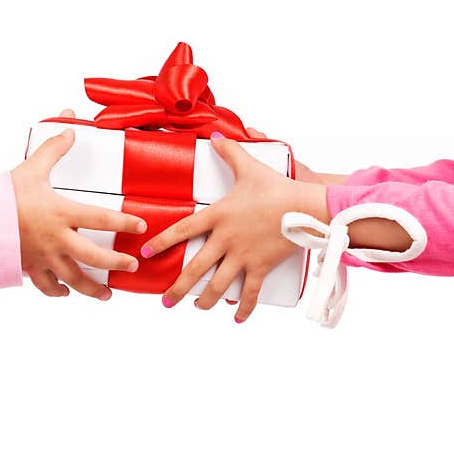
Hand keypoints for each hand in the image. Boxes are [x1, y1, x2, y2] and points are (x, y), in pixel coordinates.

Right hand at [11, 110, 146, 299]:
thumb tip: (70, 128)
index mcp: (62, 214)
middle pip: (94, 258)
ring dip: (92, 289)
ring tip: (107, 294)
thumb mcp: (30, 169)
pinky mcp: (29, 268)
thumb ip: (52, 149)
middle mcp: (57, 239)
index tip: (141, 227)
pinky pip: (47, 286)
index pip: (102, 218)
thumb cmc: (3, 196)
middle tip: (132, 265)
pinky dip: (58, 291)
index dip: (124, 223)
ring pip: (74, 279)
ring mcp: (44, 257)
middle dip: (116, 264)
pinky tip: (66, 292)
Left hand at [140, 129, 325, 321]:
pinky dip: (244, 307)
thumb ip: (230, 151)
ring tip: (197, 308)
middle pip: (196, 268)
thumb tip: (217, 134)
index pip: (183, 230)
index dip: (163, 242)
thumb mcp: (249, 167)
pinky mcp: (261, 266)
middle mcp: (226, 240)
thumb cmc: (276, 187)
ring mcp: (243, 256)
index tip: (147, 253)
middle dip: (178, 287)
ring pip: (219, 284)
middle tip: (165, 301)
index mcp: (218, 216)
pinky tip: (236, 319)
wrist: (305, 207)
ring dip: (206, 300)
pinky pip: (250, 292)